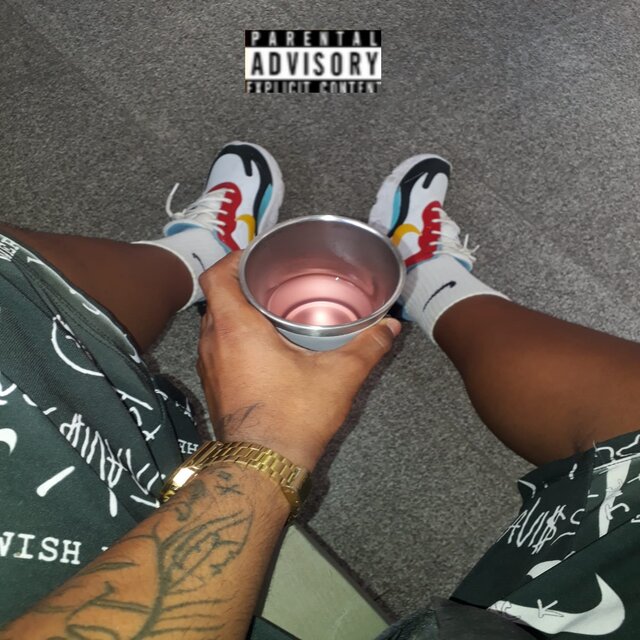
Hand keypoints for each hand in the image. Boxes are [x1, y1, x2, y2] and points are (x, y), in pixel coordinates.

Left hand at [196, 252, 400, 469]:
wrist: (262, 467)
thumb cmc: (294, 416)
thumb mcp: (338, 377)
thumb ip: (367, 347)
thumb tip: (390, 327)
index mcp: (236, 328)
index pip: (217, 275)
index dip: (234, 258)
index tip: (258, 255)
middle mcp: (214, 343)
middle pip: (217, 297)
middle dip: (242, 284)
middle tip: (274, 280)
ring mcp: (209, 366)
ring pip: (216, 324)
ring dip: (238, 312)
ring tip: (272, 310)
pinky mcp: (214, 386)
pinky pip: (219, 347)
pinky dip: (236, 337)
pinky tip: (266, 346)